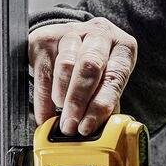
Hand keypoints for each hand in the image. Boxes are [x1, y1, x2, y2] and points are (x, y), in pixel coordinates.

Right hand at [29, 16, 136, 134]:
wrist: (72, 39)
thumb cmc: (97, 66)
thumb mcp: (109, 80)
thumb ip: (107, 103)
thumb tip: (101, 132)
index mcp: (123, 46)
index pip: (115, 75)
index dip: (101, 104)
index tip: (88, 127)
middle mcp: (99, 34)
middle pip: (89, 66)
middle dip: (79, 101)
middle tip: (71, 126)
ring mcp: (71, 33)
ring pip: (66, 65)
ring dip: (62, 97)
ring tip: (61, 117)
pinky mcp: (45, 38)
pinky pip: (43, 72)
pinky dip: (43, 99)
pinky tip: (45, 116)